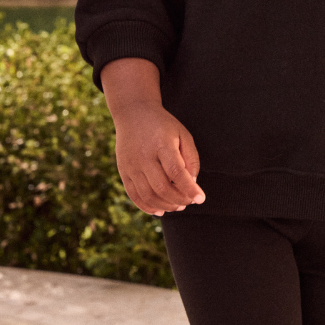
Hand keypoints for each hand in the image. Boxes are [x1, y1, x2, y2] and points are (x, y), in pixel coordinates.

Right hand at [102, 58, 204, 215]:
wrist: (133, 114)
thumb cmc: (163, 126)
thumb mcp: (182, 134)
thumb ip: (190, 158)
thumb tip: (192, 184)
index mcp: (161, 144)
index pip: (176, 172)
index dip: (189, 188)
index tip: (200, 198)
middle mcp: (144, 156)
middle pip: (162, 187)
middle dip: (179, 200)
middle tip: (189, 202)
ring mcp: (131, 165)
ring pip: (148, 195)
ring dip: (165, 205)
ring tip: (178, 206)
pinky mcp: (123, 171)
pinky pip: (134, 195)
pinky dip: (147, 207)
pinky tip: (160, 211)